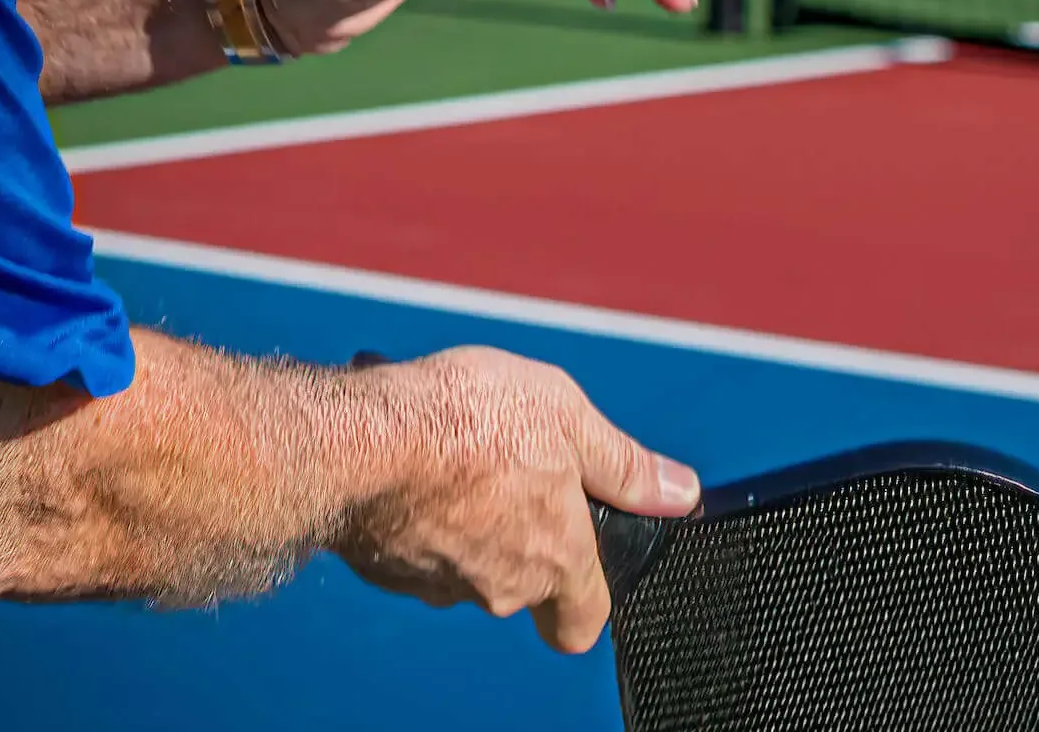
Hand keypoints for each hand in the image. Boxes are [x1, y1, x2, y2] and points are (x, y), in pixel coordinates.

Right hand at [332, 346, 699, 652]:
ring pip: (466, 559)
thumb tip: (679, 491)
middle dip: (519, 525)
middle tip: (509, 464)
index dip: (588, 598)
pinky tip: (410, 461)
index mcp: (555, 557)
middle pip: (524, 578)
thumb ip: (625, 464)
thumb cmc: (466, 424)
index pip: (585, 619)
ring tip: (454, 449)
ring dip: (466, 513)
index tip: (585, 566)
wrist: (359, 441)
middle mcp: (499, 585)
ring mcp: (437, 583)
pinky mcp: (385, 568)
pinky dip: (416, 511)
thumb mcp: (569, 419)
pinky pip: (414, 545)